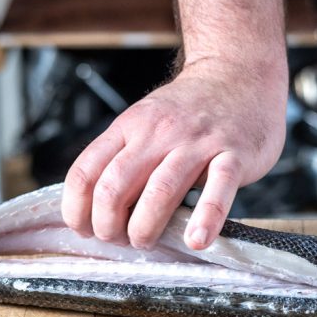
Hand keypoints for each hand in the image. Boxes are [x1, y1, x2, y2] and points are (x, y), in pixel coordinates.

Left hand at [61, 56, 286, 250]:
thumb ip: (123, 156)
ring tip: (146, 243)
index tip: (85, 230)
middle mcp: (158, 133)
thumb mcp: (145, 122)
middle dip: (108, 226)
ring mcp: (197, 142)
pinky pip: (218, 188)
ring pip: (160, 191)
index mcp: (130, 127)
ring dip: (144, 228)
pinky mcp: (234, 153)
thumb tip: (96, 208)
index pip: (85, 173)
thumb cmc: (190, 110)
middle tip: (119, 241)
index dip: (76, 211)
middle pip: (114, 187)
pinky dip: (206, 217)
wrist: (239, 74)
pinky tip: (197, 239)